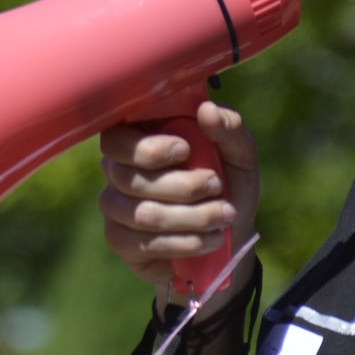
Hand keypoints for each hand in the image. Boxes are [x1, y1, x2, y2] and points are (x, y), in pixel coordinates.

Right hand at [96, 98, 257, 305]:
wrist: (230, 236)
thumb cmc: (228, 185)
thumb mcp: (239, 155)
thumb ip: (229, 129)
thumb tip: (206, 110)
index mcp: (138, 140)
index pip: (115, 139)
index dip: (146, 149)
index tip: (185, 150)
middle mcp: (117, 171)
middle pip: (128, 179)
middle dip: (183, 186)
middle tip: (217, 186)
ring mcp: (115, 208)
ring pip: (144, 214)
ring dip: (192, 217)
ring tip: (224, 216)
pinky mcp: (120, 241)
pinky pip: (145, 243)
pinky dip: (185, 242)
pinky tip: (209, 240)